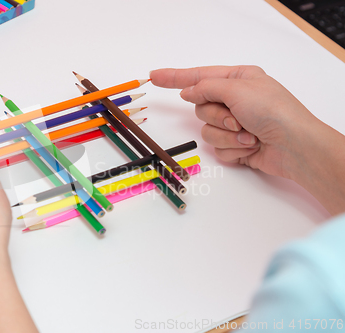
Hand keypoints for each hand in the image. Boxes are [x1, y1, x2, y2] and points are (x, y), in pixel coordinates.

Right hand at [150, 66, 344, 215]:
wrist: (294, 147)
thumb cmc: (273, 111)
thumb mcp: (236, 90)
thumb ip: (205, 88)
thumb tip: (187, 92)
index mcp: (237, 80)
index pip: (198, 77)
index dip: (174, 78)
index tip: (154, 76)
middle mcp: (235, 100)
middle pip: (201, 107)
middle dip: (217, 116)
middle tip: (236, 119)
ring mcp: (235, 124)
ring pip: (207, 130)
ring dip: (227, 135)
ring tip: (248, 134)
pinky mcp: (235, 145)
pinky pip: (217, 147)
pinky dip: (233, 148)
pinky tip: (251, 146)